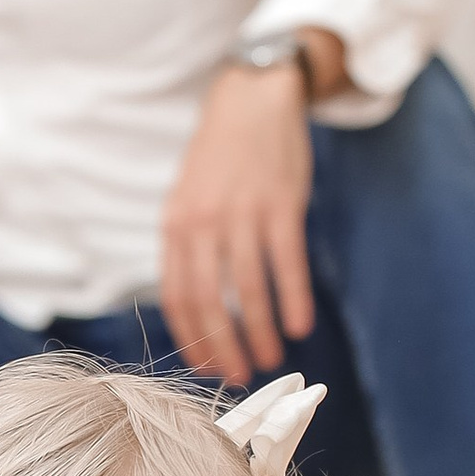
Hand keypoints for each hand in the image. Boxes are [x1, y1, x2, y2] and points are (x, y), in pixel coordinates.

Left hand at [157, 50, 333, 384]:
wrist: (252, 98)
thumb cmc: (220, 156)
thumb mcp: (187, 197)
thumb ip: (187, 246)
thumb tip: (194, 304)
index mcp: (175, 225)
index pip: (177, 297)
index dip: (193, 339)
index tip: (208, 368)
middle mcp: (203, 223)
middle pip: (208, 302)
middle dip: (225, 347)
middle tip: (241, 377)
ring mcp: (242, 213)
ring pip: (248, 290)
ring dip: (260, 332)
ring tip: (273, 359)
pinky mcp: (280, 205)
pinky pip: (286, 264)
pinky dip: (292, 299)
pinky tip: (299, 325)